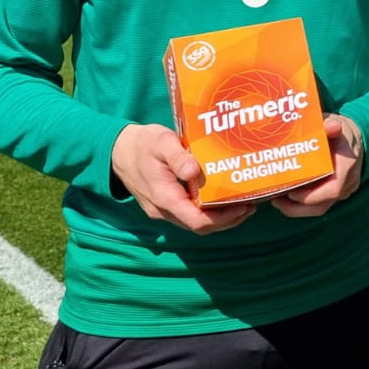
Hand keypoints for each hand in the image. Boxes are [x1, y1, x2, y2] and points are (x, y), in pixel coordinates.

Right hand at [111, 124, 254, 233]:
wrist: (118, 151)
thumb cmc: (143, 144)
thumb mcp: (161, 142)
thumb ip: (177, 157)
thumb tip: (194, 172)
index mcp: (164, 197)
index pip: (197, 221)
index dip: (223, 219)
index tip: (244, 207)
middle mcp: (164, 210)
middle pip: (200, 226)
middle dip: (228, 220)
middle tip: (251, 205)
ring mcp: (164, 209)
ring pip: (195, 222)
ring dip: (220, 217)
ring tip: (243, 203)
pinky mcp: (166, 204)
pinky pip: (190, 214)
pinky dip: (209, 210)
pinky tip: (223, 197)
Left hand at [271, 113, 364, 217]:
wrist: (355, 139)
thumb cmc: (340, 131)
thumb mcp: (335, 124)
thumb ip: (331, 125)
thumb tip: (331, 126)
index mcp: (347, 166)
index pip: (333, 189)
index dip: (311, 196)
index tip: (291, 192)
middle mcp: (347, 182)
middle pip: (322, 205)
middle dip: (297, 207)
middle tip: (276, 200)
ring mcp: (343, 190)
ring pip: (320, 208)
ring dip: (297, 208)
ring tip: (277, 201)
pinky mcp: (335, 193)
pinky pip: (319, 204)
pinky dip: (302, 204)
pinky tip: (286, 197)